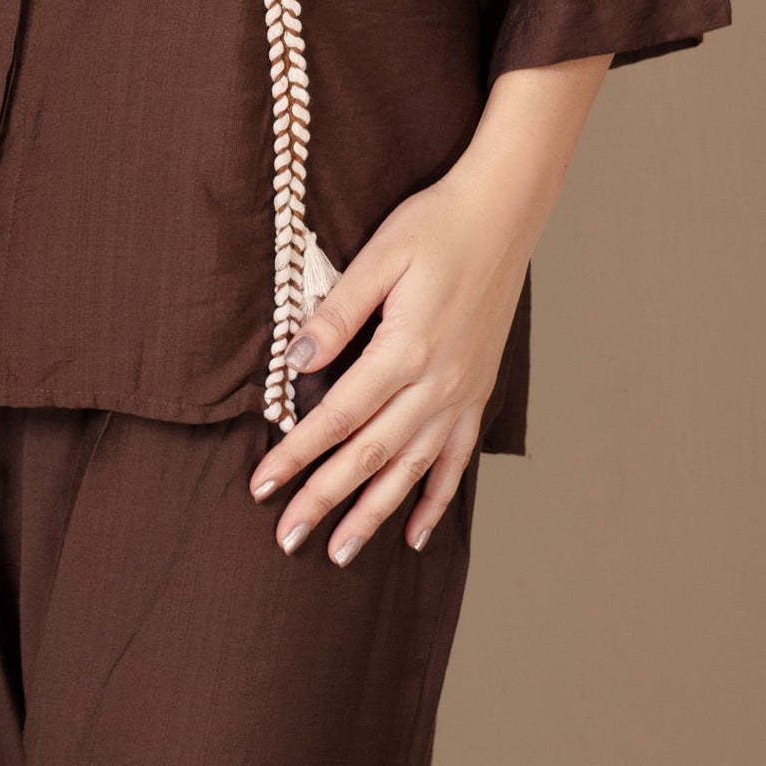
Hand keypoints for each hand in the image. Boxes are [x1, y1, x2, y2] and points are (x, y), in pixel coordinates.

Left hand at [247, 51, 610, 560]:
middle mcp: (437, 384)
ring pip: (411, 470)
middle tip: (287, 537)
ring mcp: (462, 394)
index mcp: (405, 350)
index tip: (262, 484)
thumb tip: (295, 363)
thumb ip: (337, 314)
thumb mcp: (379, 256)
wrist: (503, 213)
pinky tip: (416, 534)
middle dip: (325, 499)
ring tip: (341, 552)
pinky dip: (435, 500)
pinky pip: (455, 460)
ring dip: (374, 513)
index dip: (297, 454)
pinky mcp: (477, 393)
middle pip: (370, 455)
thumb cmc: (435, 225)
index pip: (337, 416)